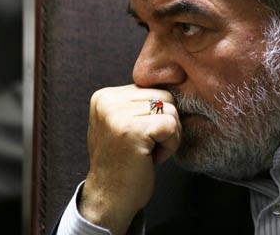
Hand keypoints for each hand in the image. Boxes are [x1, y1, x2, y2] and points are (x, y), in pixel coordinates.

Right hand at [79, 85, 180, 234]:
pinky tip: (152, 158)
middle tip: (147, 146)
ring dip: (169, 136)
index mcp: (104, 96)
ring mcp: (118, 115)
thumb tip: (175, 80)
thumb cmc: (123, 163)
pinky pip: (172, 125)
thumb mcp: (122, 123)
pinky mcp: (133, 130)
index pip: (152, 89)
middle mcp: (107, 101)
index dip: (155, 115)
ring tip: (148, 152)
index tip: (140, 137)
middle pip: (164, 96)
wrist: (110, 199)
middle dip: (165, 123)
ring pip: (171, 110)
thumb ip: (138, 103)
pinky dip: (170, 145)